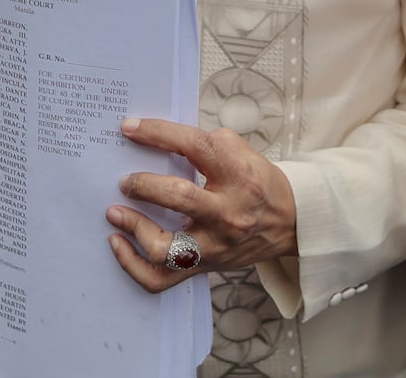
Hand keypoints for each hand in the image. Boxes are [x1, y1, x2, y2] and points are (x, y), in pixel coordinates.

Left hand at [106, 118, 297, 292]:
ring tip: (115, 212)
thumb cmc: (258, 182)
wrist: (289, 222)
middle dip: (143, 184)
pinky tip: (119, 243)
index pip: (195, 147)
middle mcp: (227, 211)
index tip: (129, 127)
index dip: (158, 133)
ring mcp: (214, 245)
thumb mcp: (240, 151)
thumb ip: (203, 143)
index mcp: (238, 174)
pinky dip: (133, 265)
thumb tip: (157, 138)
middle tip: (125, 179)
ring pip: (165, 247)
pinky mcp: (203, 266)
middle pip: (179, 197)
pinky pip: (161, 278)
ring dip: (134, 227)